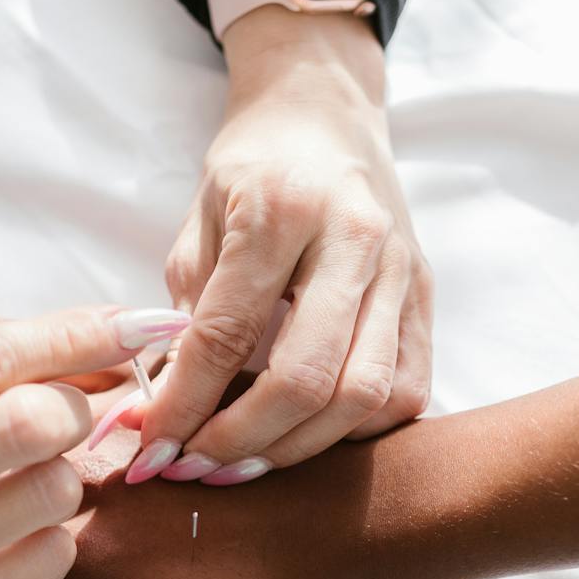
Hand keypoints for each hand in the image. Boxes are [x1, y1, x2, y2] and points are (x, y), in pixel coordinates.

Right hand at [0, 239, 191, 578]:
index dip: (73, 336)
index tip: (134, 322)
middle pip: (31, 425)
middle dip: (73, 403)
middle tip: (63, 406)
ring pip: (54, 491)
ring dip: (64, 468)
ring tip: (26, 468)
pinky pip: (53, 556)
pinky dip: (53, 530)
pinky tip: (14, 521)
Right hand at [0, 418, 398, 578]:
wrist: (369, 519)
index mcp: (90, 556)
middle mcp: (98, 484)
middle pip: (12, 490)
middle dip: (5, 512)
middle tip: (60, 553)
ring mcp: (133, 432)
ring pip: (51, 443)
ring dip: (46, 463)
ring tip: (103, 508)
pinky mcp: (167, 397)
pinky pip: (100, 405)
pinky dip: (95, 426)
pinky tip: (129, 449)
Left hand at [133, 7, 433, 487]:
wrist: (326, 110)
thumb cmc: (253, 164)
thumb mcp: (199, 218)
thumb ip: (184, 309)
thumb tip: (165, 405)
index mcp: (283, 208)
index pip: (228, 332)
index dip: (186, 403)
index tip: (151, 446)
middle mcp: (355, 240)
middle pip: (308, 378)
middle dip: (243, 441)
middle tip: (196, 468)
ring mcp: (403, 271)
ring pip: (364, 396)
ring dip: (298, 448)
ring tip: (244, 465)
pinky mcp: (427, 296)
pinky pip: (406, 391)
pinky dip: (355, 431)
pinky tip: (308, 436)